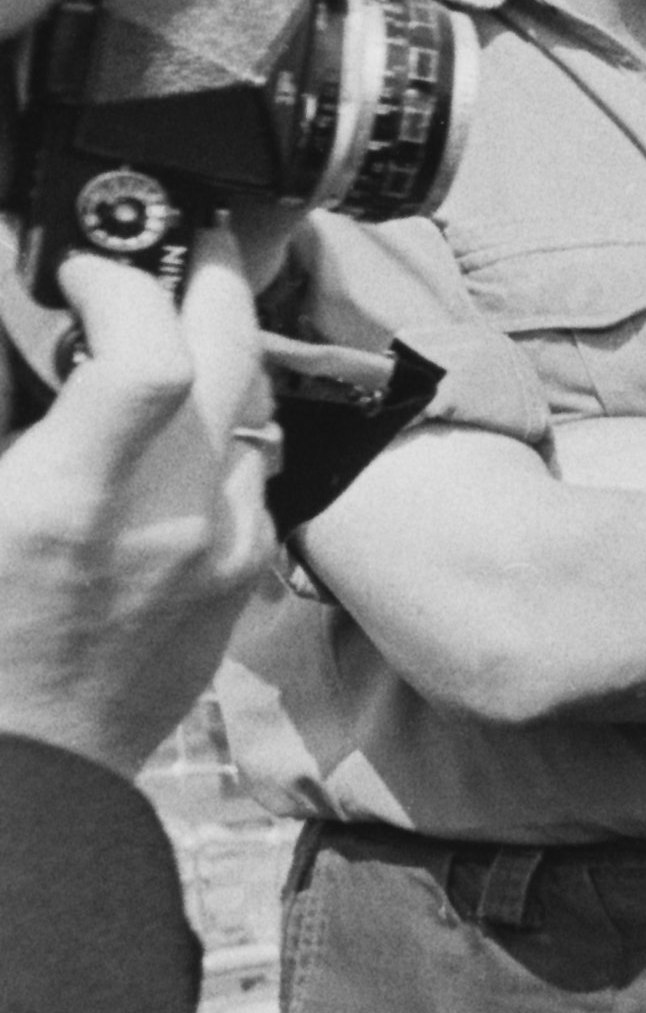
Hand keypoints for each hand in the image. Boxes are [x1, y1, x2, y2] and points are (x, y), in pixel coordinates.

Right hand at [0, 238, 280, 774]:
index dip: (121, 285)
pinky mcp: (242, 581)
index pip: (146, 358)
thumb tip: (27, 341)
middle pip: (228, 357)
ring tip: (175, 323)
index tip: (84, 270)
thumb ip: (11, 419)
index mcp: (67, 506)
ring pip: (248, 411)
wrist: (25, 767)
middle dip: (205, 279)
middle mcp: (165, 524)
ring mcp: (218, 554)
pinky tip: (182, 427)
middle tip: (178, 245)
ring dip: (217, 356)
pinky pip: (254, 475)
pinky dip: (222, 431)